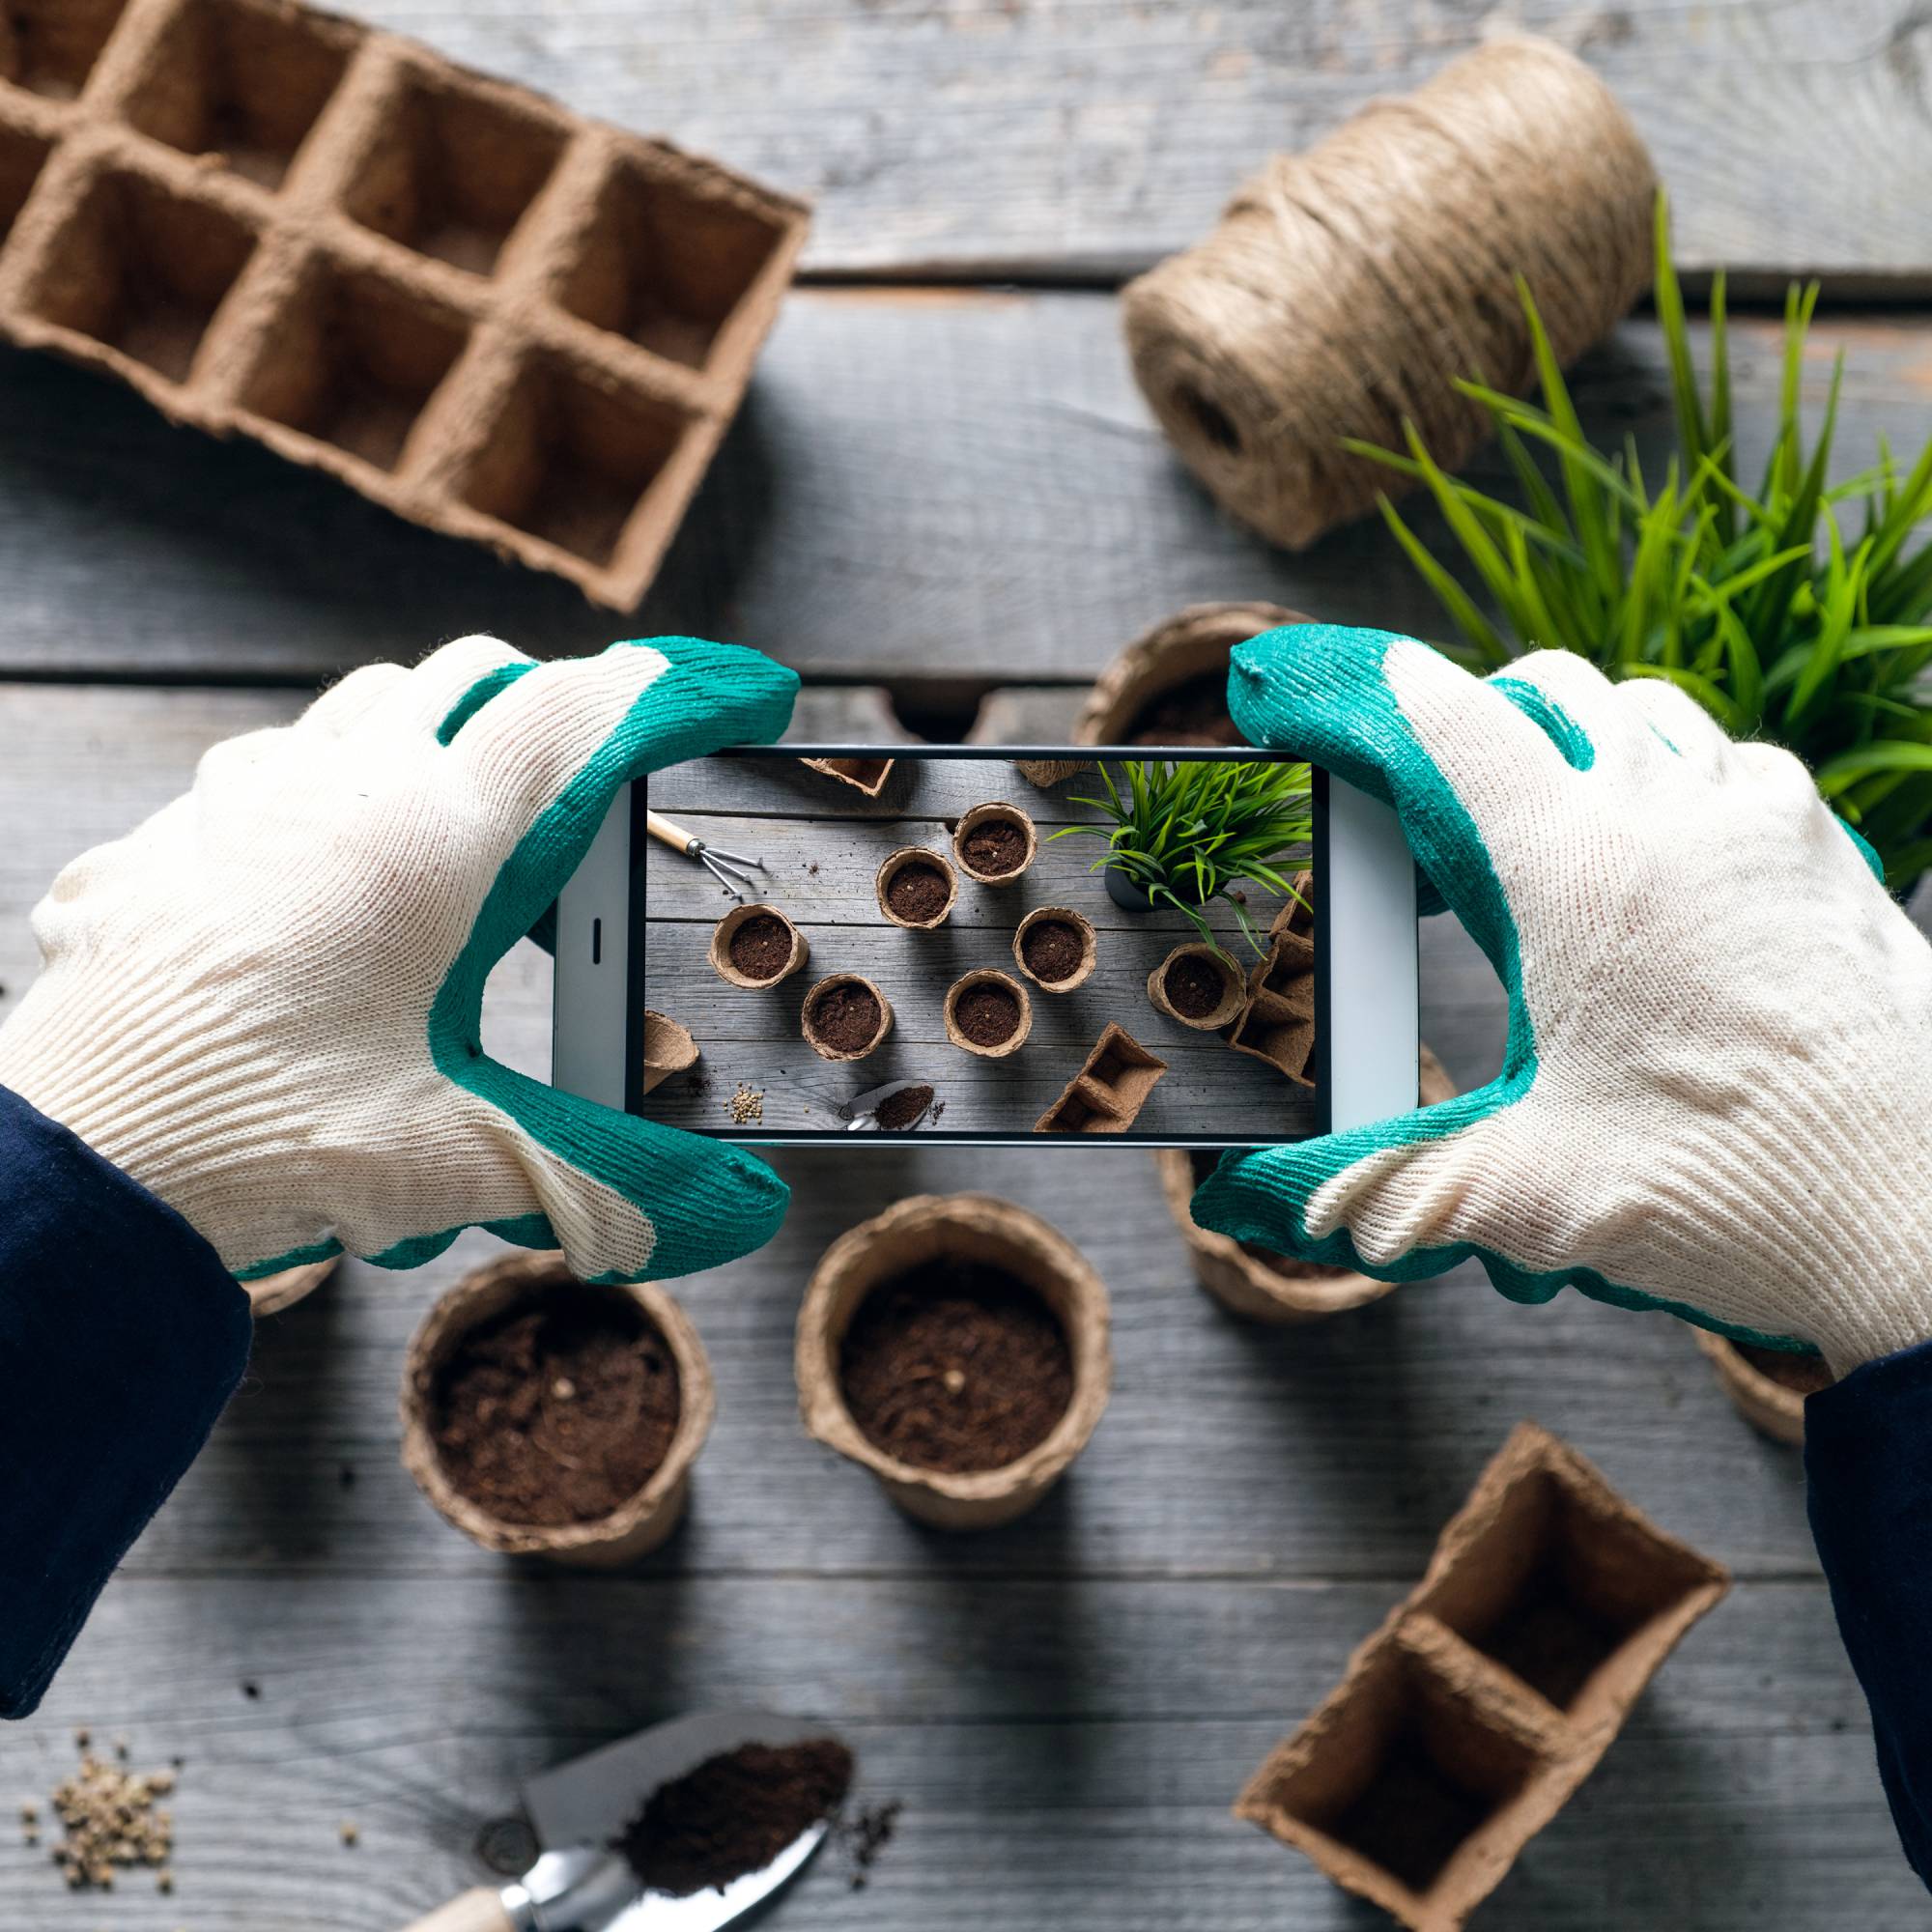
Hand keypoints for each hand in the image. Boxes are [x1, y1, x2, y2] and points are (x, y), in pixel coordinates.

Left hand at [0, 634, 797, 1283]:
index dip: (664, 695)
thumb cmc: (267, 1145)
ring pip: (348, 713)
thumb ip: (608, 1176)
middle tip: (585, 782)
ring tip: (453, 837)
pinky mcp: (152, 854)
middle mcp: (327, 792)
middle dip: (542, 709)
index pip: (571, 714)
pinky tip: (312, 902)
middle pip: (464, 677)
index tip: (728, 694)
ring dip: (420, 745)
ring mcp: (225, 809)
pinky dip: (304, 812)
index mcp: (428, 842)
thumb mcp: (465, 1160)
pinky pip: (244, 789)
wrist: (84, 1173)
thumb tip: (728, 1211)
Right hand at [1193, 625, 1931, 1377]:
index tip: (1341, 678)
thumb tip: (1285, 1204)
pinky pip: (1740, 768)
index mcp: (1581, 873)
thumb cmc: (1737, 1192)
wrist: (1928, 1220)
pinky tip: (1672, 862)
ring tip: (1554, 809)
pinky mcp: (1833, 855)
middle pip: (1560, 691)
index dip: (1385, 690)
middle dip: (1488, 710)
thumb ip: (1389, 1185)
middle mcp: (1677, 816)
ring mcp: (1769, 824)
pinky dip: (1684, 779)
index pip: (1460, 727)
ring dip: (1591, 737)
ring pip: (1658, 714)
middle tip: (1445, 775)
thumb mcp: (1527, 1192)